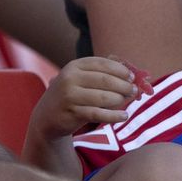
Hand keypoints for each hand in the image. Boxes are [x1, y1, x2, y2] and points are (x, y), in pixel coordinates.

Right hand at [30, 56, 145, 141]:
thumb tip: (132, 72)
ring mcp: (70, 95)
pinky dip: (114, 116)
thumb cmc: (73, 95)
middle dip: (124, 86)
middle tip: (134, 91)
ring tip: (127, 103)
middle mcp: (70, 78)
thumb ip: (103, 73)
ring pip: (104, 97)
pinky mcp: (72, 112)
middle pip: (106, 80)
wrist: (47, 116)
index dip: (121, 70)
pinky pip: (99, 114)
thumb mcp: (82, 79)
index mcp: (75, 66)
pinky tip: (124, 116)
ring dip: (120, 100)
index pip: (103, 64)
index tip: (132, 77)